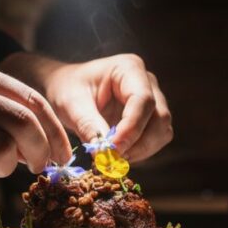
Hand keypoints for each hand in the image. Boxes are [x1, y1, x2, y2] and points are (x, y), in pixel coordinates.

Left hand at [2, 53, 172, 161]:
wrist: (66, 89)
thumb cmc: (67, 89)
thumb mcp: (71, 104)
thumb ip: (88, 125)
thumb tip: (104, 153)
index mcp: (129, 68)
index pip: (143, 100)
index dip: (131, 128)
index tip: (113, 150)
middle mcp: (147, 82)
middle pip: (159, 118)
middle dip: (138, 143)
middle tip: (111, 159)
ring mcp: (153, 100)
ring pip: (162, 131)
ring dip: (141, 150)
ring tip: (112, 157)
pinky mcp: (150, 118)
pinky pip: (156, 139)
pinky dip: (140, 152)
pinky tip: (118, 153)